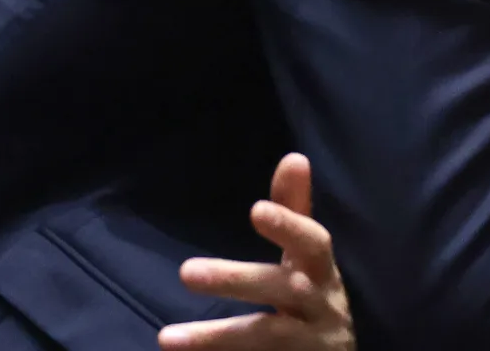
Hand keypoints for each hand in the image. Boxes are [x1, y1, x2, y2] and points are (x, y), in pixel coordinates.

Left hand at [158, 154, 354, 350]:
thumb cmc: (313, 303)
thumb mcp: (307, 260)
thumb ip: (294, 214)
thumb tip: (294, 158)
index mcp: (322, 273)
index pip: (313, 242)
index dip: (290, 226)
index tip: (257, 210)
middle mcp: (322, 307)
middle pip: (284, 290)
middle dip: (237, 280)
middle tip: (186, 271)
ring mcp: (310, 343)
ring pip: (267, 336)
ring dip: (217, 336)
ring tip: (167, 338)